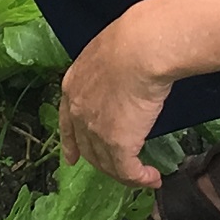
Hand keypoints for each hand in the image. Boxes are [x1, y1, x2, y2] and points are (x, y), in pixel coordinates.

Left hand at [58, 18, 172, 188]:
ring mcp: (95, 129)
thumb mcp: (109, 54)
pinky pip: (126, 171)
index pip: (67, 123)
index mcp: (73, 86)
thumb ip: (109, 72)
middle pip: (87, 148)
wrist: (140, 49)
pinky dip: (139, 178)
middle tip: (122, 169)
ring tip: (145, 176)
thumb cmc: (133, 41)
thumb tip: (126, 75)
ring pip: (107, 163)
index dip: (71, 144)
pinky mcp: (117, 143)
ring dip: (125, 174)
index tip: (71, 158)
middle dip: (103, 162)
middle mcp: (78, 111)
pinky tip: (152, 177)